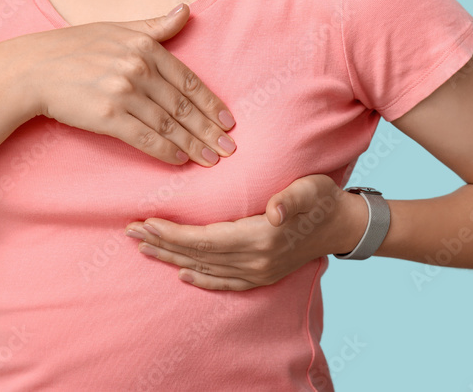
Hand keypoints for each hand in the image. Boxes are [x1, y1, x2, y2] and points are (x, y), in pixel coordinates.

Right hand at [6, 3, 236, 166]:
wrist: (30, 69)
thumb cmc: (74, 47)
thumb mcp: (117, 28)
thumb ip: (155, 26)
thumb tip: (186, 11)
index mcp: (145, 47)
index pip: (189, 81)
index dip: (211, 104)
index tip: (229, 122)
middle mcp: (138, 68)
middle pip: (183, 106)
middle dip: (209, 130)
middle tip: (229, 149)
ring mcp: (123, 92)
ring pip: (168, 125)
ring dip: (193, 145)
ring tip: (211, 159)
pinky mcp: (107, 116)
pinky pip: (145, 137)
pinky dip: (165, 150)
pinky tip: (181, 160)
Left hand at [123, 174, 367, 289]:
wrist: (342, 225)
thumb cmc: (322, 198)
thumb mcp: (310, 188)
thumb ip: (291, 198)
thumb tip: (274, 211)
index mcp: (260, 238)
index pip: (204, 238)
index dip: (173, 232)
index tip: (146, 221)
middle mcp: (256, 261)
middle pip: (198, 255)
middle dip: (161, 243)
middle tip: (130, 232)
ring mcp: (259, 273)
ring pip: (205, 268)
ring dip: (172, 258)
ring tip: (144, 247)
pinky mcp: (263, 277)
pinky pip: (225, 283)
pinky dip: (201, 279)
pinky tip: (182, 272)